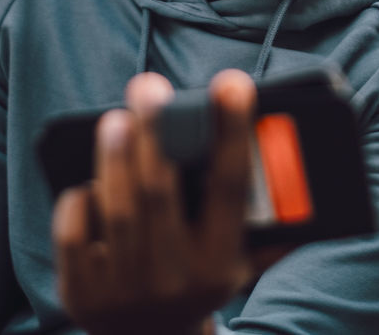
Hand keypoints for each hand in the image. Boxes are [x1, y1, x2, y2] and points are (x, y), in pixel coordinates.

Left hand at [53, 69, 256, 334]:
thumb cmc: (202, 279)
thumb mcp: (241, 261)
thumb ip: (269, 222)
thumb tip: (303, 155)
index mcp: (221, 264)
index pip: (229, 186)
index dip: (232, 132)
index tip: (233, 82)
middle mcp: (175, 280)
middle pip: (161, 192)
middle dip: (154, 133)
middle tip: (149, 87)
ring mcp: (125, 290)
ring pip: (118, 209)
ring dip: (115, 157)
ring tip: (116, 119)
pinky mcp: (81, 295)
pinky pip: (75, 236)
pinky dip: (80, 202)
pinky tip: (87, 179)